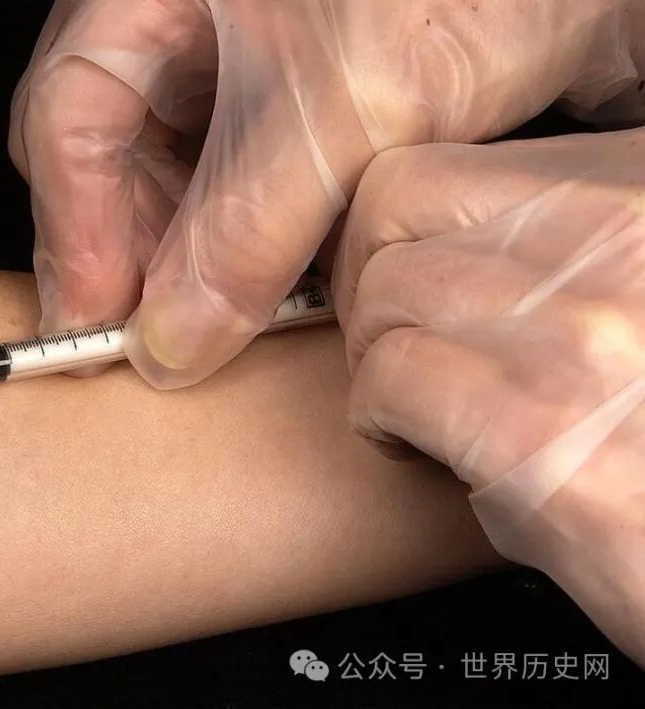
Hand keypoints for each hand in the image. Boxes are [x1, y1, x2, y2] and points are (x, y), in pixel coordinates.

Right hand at [9, 0, 641, 386]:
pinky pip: (244, 186)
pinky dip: (257, 243)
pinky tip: (284, 281)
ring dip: (200, 259)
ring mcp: (240, 62)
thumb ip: (243, 231)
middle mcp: (185, 24)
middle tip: (169, 336)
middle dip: (138, 254)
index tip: (98, 324)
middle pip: (113, 158)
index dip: (74, 231)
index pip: (69, 117)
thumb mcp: (339, 109)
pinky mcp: (297, 102)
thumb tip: (172, 337)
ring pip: (179, 181)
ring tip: (235, 314)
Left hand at [333, 127, 644, 663]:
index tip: (408, 275)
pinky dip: (380, 420)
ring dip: (376, 352)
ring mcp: (584, 321)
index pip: (455, 159)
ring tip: (420, 404)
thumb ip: (573, 249)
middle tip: (394, 339)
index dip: (404, 223)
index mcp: (644, 182)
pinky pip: (386, 379)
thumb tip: (468, 247)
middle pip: (395, 200)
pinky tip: (425, 451)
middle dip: (366, 276)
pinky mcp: (536, 424)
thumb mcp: (640, 288)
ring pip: (383, 288)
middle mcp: (622, 228)